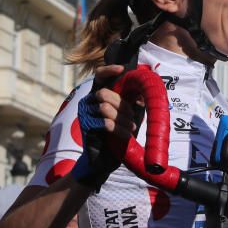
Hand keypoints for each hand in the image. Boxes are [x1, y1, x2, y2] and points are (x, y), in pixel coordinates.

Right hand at [70, 65, 137, 187]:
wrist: (104, 158)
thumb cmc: (117, 134)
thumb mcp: (126, 114)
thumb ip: (130, 101)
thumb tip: (143, 92)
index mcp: (98, 95)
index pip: (99, 76)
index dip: (109, 71)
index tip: (121, 69)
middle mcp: (88, 101)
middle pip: (105, 93)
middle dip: (122, 105)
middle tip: (133, 118)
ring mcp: (84, 114)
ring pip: (105, 108)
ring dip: (122, 119)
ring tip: (130, 129)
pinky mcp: (86, 126)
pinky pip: (105, 123)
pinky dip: (119, 129)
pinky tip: (125, 135)